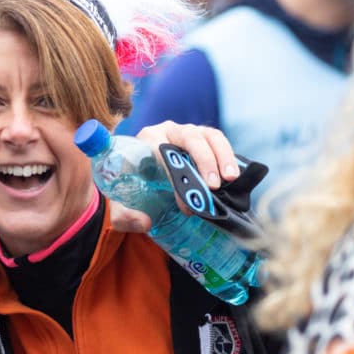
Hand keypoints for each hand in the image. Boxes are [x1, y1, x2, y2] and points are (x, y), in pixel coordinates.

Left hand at [109, 121, 239, 232]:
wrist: (140, 176)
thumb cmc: (130, 187)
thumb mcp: (120, 202)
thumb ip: (125, 215)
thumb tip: (145, 222)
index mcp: (146, 139)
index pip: (164, 151)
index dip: (176, 175)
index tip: (184, 203)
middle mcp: (168, 130)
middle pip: (190, 137)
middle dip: (204, 161)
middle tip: (212, 187)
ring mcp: (189, 132)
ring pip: (210, 136)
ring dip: (222, 156)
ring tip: (230, 179)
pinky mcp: (204, 139)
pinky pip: (219, 142)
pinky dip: (228, 157)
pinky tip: (233, 177)